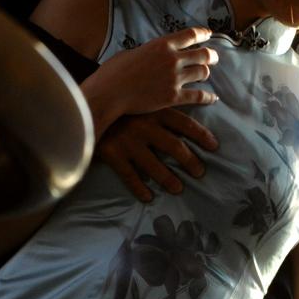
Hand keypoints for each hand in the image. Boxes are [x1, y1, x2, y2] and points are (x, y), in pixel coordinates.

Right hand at [83, 26, 217, 136]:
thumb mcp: (132, 52)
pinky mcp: (173, 96)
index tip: (209, 35)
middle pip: (203, 54)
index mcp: (162, 44)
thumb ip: (148, 52)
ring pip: (203, 73)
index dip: (203, 34)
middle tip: (213, 58)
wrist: (109, 93)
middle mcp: (172, 59)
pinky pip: (198, 96)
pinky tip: (212, 98)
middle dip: (211, 55)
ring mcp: (174, 78)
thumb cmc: (114, 72)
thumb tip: (152, 56)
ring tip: (206, 75)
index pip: (190, 35)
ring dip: (206, 74)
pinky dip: (208, 97)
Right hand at [97, 109, 219, 201]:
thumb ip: (160, 107)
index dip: (201, 135)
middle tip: (200, 173)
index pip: (185, 124)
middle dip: (190, 162)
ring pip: (154, 166)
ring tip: (178, 188)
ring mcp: (128, 141)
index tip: (214, 146)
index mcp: (154, 111)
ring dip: (169, 179)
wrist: (83, 108)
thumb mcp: (141, 101)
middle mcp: (144, 126)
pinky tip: (148, 197)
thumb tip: (185, 115)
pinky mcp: (112, 154)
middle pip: (174, 147)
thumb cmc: (118, 107)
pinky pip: (129, 176)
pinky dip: (139, 189)